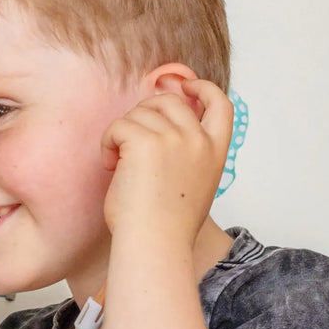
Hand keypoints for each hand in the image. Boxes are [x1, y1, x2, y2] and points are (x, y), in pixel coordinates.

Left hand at [101, 80, 232, 242]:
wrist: (154, 244)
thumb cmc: (163, 224)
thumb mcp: (190, 182)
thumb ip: (185, 153)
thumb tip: (161, 126)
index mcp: (215, 151)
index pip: (220, 103)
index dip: (202, 87)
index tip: (183, 84)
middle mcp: (199, 140)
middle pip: (168, 101)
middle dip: (142, 114)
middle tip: (127, 142)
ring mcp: (175, 138)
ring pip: (139, 111)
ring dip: (122, 132)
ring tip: (118, 163)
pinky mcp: (146, 142)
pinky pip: (118, 126)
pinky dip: (108, 143)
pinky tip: (110, 166)